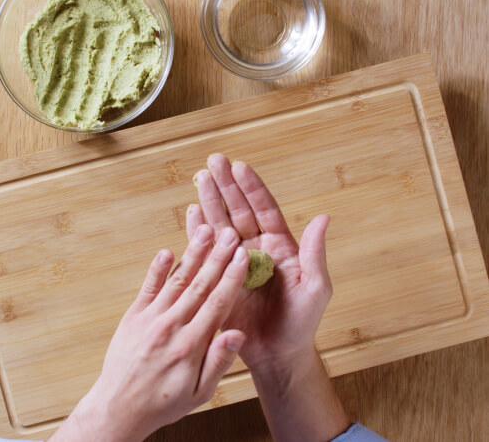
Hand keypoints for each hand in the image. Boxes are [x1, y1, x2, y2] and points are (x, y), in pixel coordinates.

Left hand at [50, 225, 248, 441]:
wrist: (119, 407)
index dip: (232, 277)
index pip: (217, 303)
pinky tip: (166, 251)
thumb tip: (237, 333)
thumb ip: (219, 361)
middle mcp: (171, 327)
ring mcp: (150, 319)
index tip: (241, 255)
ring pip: (176, 280)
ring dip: (192, 254)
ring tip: (203, 232)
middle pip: (199, 285)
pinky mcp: (133, 316)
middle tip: (228, 234)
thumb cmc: (164, 402)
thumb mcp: (200, 392)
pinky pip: (147, 288)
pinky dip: (156, 269)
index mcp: (191, 345)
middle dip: (216, 257)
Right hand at [188, 154, 331, 373]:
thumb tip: (323, 217)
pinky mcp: (219, 278)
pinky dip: (198, 233)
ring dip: (210, 202)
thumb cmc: (301, 322)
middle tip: (213, 161)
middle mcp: (256, 248)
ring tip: (200, 178)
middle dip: (226, 186)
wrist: (278, 354)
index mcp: (279, 246)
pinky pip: (207, 251)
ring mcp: (235, 262)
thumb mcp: (315, 288)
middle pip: (238, 210)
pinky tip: (191, 213)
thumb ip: (314, 253)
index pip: (264, 209)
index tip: (240, 167)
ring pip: (220, 225)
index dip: (252, 188)